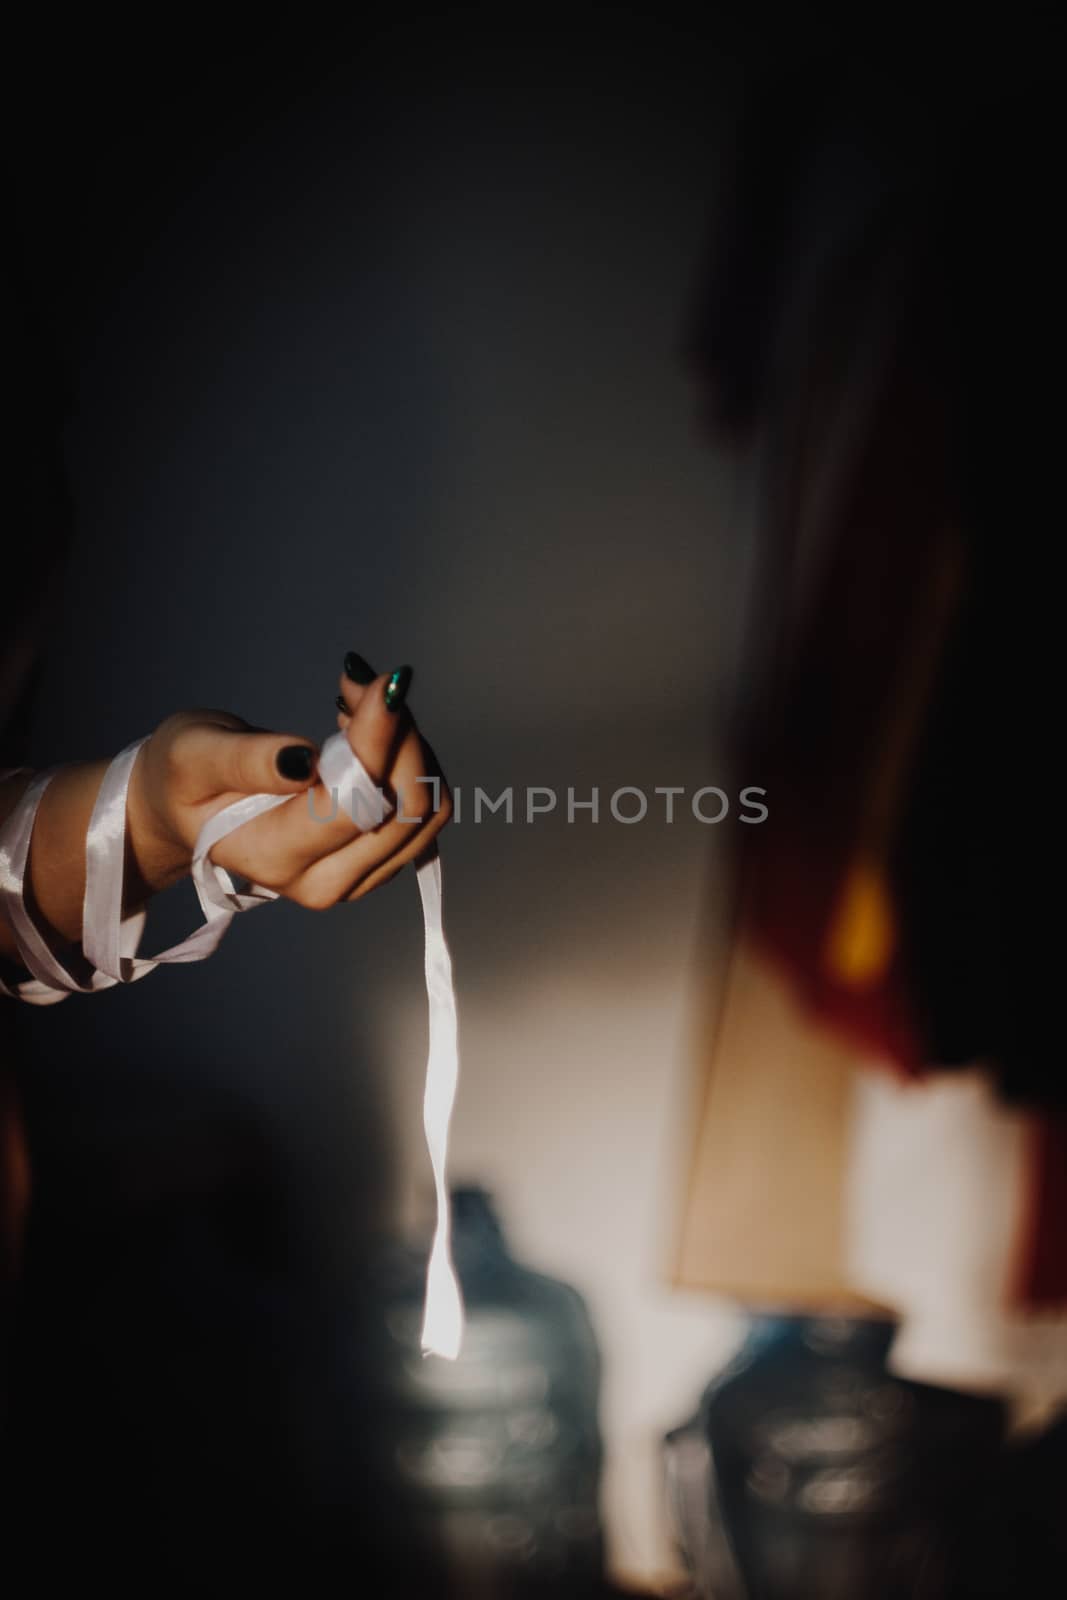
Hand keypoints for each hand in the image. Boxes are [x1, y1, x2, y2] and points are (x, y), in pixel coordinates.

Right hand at [126, 660, 450, 909]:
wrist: (190, 810)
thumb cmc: (187, 778)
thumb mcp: (194, 756)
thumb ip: (246, 761)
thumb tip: (303, 760)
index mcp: (274, 858)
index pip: (354, 804)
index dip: (380, 740)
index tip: (383, 683)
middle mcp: (323, 881)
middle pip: (407, 807)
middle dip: (397, 732)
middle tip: (358, 683)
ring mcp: (356, 877)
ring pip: (427, 807)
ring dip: (406, 741)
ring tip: (356, 703)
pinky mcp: (378, 861)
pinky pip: (424, 808)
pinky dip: (407, 757)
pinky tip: (365, 731)